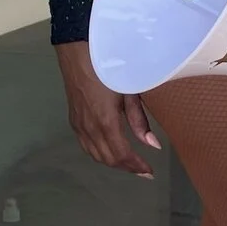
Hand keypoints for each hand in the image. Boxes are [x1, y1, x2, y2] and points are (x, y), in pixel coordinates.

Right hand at [55, 41, 159, 176]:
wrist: (78, 53)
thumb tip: (153, 145)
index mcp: (106, 122)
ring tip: (129, 164)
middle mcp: (90, 129)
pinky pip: (86, 146)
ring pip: (95, 155)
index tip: (149, 172)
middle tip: (143, 171)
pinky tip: (109, 151)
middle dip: (126, 168)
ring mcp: (79, 126)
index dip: (136, 166)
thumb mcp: (130, 92)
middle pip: (108, 159)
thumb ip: (139, 121)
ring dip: (113, 163)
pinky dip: (99, 154)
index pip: (122, 155)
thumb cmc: (109, 69)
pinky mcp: (73, 121)